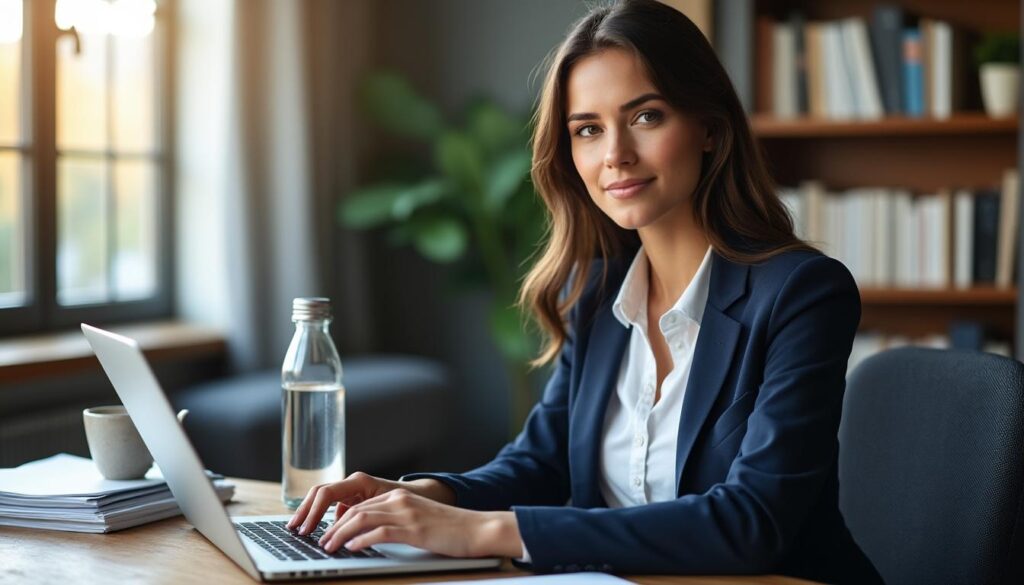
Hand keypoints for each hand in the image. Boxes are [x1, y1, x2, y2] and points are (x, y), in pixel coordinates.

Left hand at [286, 472, 454, 535]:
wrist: (477, 529)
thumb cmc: (449, 530)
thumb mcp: (417, 522)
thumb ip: (394, 523)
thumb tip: (366, 536)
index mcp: (398, 496)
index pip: (359, 504)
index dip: (337, 518)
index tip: (324, 532)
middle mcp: (399, 500)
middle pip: (355, 509)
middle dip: (332, 526)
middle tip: (318, 541)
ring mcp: (406, 513)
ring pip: (362, 518)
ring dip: (340, 534)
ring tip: (328, 546)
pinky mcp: (413, 528)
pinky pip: (380, 531)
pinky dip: (361, 540)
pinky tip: (351, 548)